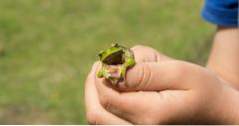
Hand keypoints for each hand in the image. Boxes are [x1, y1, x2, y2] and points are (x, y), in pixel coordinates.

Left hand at [91, 45, 238, 123]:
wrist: (214, 110)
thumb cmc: (201, 88)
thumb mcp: (179, 72)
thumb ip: (145, 72)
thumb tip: (111, 70)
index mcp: (150, 114)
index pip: (108, 97)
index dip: (99, 76)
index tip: (105, 60)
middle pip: (97, 113)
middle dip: (92, 85)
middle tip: (98, 66)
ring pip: (99, 118)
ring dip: (95, 94)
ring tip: (105, 74)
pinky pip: (108, 120)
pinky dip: (104, 102)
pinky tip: (114, 87)